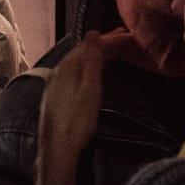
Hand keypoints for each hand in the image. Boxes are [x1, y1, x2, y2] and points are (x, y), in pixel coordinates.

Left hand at [34, 30, 136, 184]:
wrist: (57, 151)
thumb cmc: (77, 122)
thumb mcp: (90, 89)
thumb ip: (92, 61)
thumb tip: (94, 33)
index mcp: (67, 67)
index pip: (91, 45)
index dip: (111, 39)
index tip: (129, 36)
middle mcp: (58, 71)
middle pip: (83, 50)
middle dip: (104, 42)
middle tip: (124, 36)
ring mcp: (54, 83)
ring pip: (77, 60)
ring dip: (95, 53)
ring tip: (113, 49)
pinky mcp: (55, 95)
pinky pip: (73, 70)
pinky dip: (87, 64)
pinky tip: (93, 69)